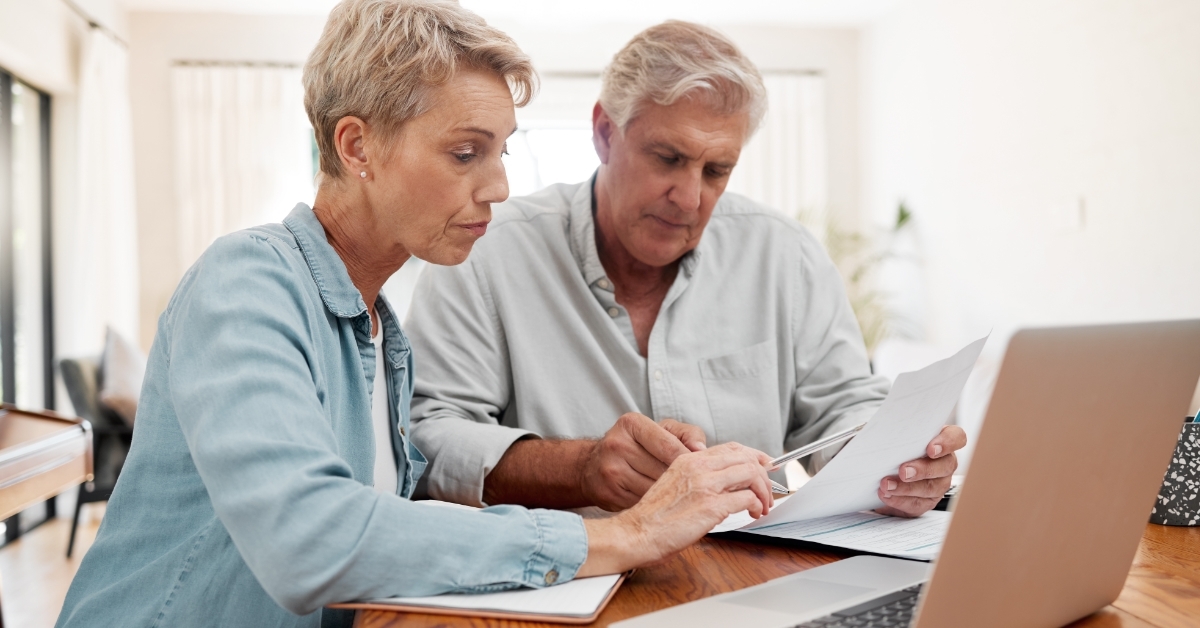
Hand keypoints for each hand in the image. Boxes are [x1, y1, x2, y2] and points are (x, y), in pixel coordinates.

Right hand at [577, 442, 771, 575]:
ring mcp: (705, 485)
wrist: (637, 532)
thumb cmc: (653, 516)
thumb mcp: (674, 484)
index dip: (753, 455)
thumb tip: (726, 483)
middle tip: (767, 490)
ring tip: (763, 505)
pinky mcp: (711, 505)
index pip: (731, 448)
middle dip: (763, 474)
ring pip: (751, 473)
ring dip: (764, 490)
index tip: (764, 465)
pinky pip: (747, 497)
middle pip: (745, 457)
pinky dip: (757, 505)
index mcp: (688, 459)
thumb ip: (698, 478)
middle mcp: (698, 467)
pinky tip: (753, 513)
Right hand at [580, 412, 706, 510]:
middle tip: (694, 487)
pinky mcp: (608, 493)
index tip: (703, 471)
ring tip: (679, 495)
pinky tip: (660, 502)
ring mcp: (611, 470)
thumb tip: (701, 450)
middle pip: (663, 470)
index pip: (669, 446)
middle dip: (681, 481)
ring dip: (670, 495)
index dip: (690, 461)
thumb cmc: (636, 446)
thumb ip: (687, 434)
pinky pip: (642, 503)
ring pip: (654, 490)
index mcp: (632, 424)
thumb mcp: (661, 430)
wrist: (592, 465)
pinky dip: (654, 505)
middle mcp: (617, 444)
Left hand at [876, 425, 966, 517]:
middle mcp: (945, 462)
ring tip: (886, 485)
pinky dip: (900, 501)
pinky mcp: (927, 501)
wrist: (881, 472)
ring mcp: (939, 483)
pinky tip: (886, 495)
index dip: (948, 443)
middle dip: (923, 469)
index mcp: (941, 441)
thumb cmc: (893, 447)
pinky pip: (918, 504)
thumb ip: (895, 430)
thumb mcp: (895, 436)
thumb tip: (879, 432)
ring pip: (931, 488)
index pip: (957, 437)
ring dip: (907, 488)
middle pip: (945, 466)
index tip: (931, 448)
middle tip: (903, 471)